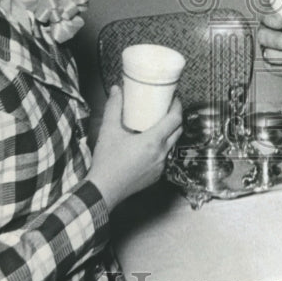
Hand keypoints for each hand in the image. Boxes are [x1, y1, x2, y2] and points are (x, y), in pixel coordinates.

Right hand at [89, 86, 182, 210]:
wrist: (104, 190)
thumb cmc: (107, 162)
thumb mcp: (108, 130)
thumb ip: (114, 108)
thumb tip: (116, 90)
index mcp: (153, 141)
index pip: (175, 119)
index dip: (178, 106)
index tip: (174, 98)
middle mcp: (161, 154)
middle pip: (178, 131)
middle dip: (175, 118)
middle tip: (167, 108)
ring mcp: (160, 166)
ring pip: (172, 145)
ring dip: (170, 133)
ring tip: (159, 124)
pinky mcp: (156, 176)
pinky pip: (165, 158)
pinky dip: (162, 148)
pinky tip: (151, 144)